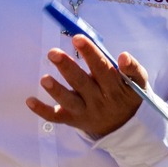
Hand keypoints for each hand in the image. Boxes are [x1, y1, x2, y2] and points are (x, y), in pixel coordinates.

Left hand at [26, 35, 148, 138]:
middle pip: (82, 83)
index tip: (77, 38)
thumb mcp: (138, 84)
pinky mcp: (73, 120)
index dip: (90, 53)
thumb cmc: (127, 96)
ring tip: (44, 78)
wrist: (126, 128)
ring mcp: (84, 112)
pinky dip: (42, 111)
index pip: (102, 68)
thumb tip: (123, 55)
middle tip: (53, 53)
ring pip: (69, 101)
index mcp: (114, 88)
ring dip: (56, 90)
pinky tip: (29, 100)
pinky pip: (56, 117)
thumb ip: (132, 69)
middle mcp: (98, 100)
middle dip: (67, 67)